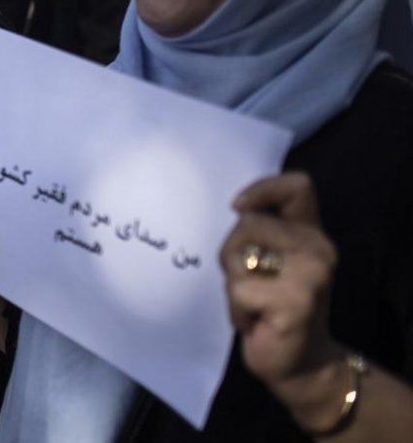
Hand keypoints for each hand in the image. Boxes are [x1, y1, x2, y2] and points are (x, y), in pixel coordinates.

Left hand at [222, 172, 344, 421]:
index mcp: (312, 234)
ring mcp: (311, 276)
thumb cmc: (272, 306)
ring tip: (252, 303)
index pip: (298, 186)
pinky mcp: (296, 302)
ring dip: (232, 283)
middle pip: (248, 223)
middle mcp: (319, 249)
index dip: (263, 187)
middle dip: (230, 251)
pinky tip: (254, 322)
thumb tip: (236, 208)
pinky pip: (239, 290)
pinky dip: (235, 309)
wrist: (301, 364)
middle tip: (244, 280)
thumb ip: (261, 233)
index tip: (238, 208)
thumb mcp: (271, 261)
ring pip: (239, 256)